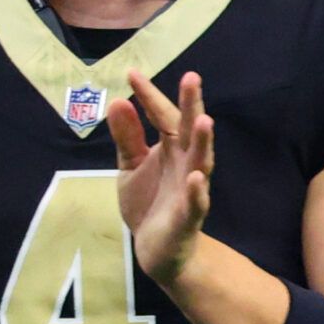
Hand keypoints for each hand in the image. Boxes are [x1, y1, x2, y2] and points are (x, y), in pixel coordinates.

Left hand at [106, 69, 213, 286]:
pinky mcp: (189, 217)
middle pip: (190, 130)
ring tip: (204, 119)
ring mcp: (191, 189)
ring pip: (202, 162)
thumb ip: (126, 137)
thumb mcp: (129, 166)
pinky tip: (196, 178)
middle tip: (191, 77)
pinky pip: (196, 203)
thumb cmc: (148, 201)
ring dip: (204, 142)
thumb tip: (118, 101)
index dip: (149, 96)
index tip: (132, 73)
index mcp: (171, 147)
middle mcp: (186, 162)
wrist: (156, 249)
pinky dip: (197, 191)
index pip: (163, 116)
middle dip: (192, 105)